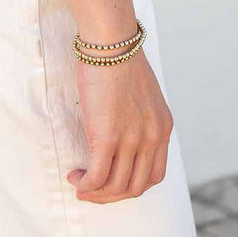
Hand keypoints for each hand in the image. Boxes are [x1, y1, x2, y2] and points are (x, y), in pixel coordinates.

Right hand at [65, 47, 173, 202]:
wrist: (111, 41)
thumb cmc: (120, 58)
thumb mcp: (143, 93)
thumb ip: (140, 117)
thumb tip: (123, 132)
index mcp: (162, 127)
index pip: (154, 175)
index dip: (132, 184)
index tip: (113, 180)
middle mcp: (151, 137)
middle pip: (135, 187)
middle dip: (112, 195)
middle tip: (93, 189)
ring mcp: (131, 138)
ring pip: (116, 186)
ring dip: (96, 192)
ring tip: (80, 183)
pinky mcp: (107, 136)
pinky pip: (97, 177)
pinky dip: (85, 184)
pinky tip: (75, 176)